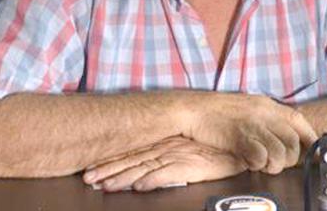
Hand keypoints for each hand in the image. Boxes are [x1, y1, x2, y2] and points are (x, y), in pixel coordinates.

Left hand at [82, 136, 246, 191]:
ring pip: (144, 167)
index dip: (110, 161)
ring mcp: (176, 155)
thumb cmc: (213, 146)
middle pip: (131, 159)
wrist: (238, 140)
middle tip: (88, 178)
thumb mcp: (184, 151)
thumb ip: (163, 161)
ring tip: (105, 185)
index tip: (91, 170)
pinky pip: (168, 173)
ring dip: (123, 177)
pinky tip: (139, 186)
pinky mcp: (190, 164)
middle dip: (108, 169)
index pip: (131, 152)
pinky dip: (152, 179)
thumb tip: (138, 176)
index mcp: (162, 142)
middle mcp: (165, 147)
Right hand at [183, 92, 317, 173]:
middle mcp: (264, 113)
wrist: (194, 110)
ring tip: (263, 164)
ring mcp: (252, 125)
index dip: (309, 139)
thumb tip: (286, 137)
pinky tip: (250, 161)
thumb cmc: (220, 112)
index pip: (299, 121)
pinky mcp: (240, 138)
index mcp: (268, 105)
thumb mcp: (250, 109)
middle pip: (293, 141)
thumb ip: (268, 120)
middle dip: (290, 158)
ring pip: (280, 152)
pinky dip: (258, 164)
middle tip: (277, 162)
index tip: (311, 152)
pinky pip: (260, 157)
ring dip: (274, 164)